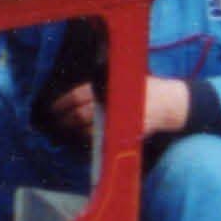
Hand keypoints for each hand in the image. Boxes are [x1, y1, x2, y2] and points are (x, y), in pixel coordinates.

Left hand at [48, 76, 191, 140]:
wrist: (168, 102)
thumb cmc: (141, 90)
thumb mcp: (121, 81)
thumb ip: (100, 88)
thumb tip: (73, 99)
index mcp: (107, 86)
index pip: (78, 95)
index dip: (62, 103)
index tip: (52, 109)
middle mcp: (110, 100)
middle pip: (80, 113)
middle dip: (65, 120)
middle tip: (55, 123)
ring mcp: (118, 116)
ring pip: (88, 127)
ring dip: (75, 130)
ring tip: (65, 131)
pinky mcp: (124, 130)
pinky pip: (101, 137)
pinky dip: (90, 138)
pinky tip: (83, 137)